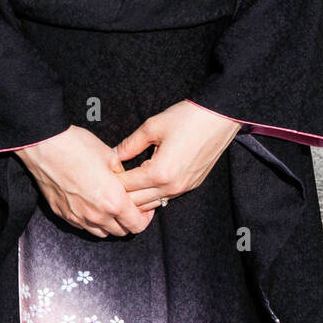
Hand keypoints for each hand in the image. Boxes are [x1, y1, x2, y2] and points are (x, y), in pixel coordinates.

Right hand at [15, 125, 152, 238]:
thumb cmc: (77, 147)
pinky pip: (83, 226)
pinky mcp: (63, 214)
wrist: (44, 146)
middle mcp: (96, 215)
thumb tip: (126, 182)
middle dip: (128, 221)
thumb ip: (123, 175)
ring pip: (101, 233)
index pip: (137, 225)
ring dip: (110, 223)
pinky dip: (91, 220)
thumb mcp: (110, 156)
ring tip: (109, 206)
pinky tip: (90, 203)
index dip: (145, 217)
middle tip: (129, 205)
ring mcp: (77, 217)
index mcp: (113, 201)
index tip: (145, 208)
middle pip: (121, 232)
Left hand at [115, 100, 242, 209]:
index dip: (111, 181)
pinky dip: (152, 196)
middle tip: (108, 184)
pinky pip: (165, 199)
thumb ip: (130, 144)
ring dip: (136, 198)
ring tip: (124, 188)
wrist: (219, 117)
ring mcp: (183, 189)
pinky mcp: (191, 186)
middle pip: (137, 202)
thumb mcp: (152, 127)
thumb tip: (114, 155)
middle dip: (121, 195)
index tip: (102, 174)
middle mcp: (172, 187)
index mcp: (159, 172)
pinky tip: (143, 186)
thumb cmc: (187, 118)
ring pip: (151, 205)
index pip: (126, 186)